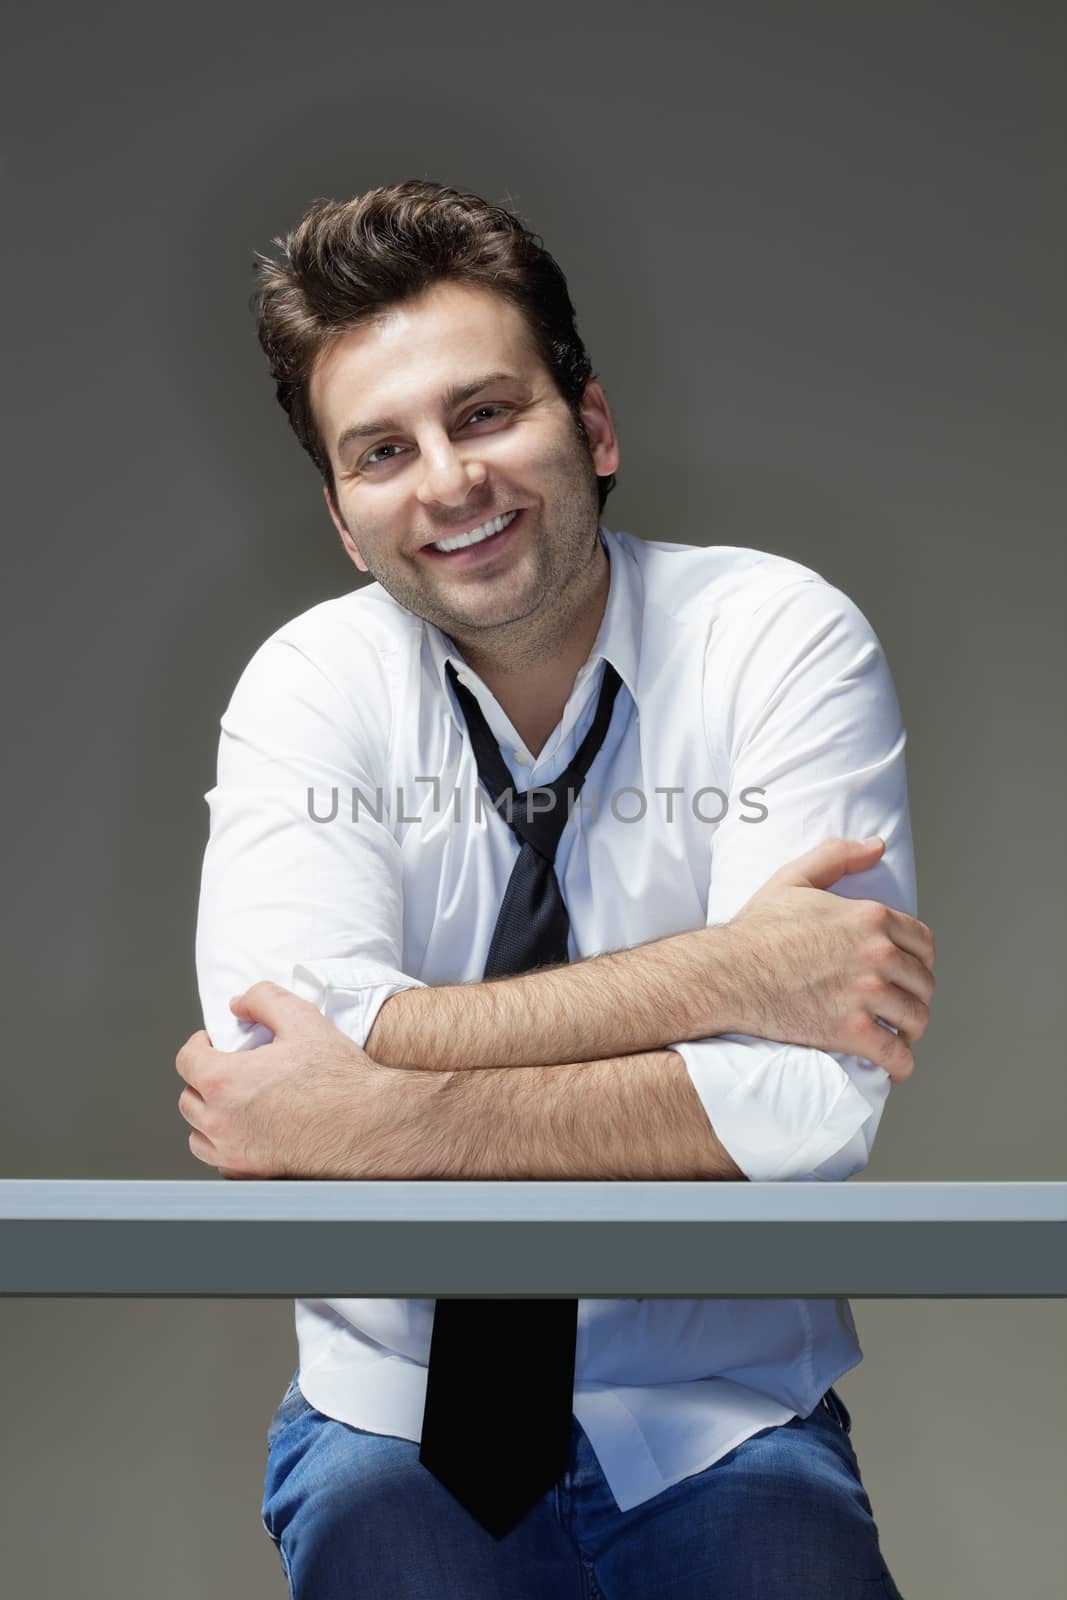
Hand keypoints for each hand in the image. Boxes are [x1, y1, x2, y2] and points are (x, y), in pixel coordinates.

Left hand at [175, 981, 419, 1178]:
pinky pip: (221, 1160)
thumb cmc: (340, 1077)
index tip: (212, 1042)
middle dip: (204, 1079)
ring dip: (209, 1115)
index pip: (186, 1060)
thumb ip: (263, 999)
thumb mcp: (304, 1019)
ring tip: (234, 1101)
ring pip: (198, 1134)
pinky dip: (227, 1144)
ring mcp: (234, 1153)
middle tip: (229, 1068)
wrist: (371, 1124)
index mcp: (225, 1081)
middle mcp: (221, 1121)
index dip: (198, 1045)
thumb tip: (239, 1004)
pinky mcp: (251, 1174)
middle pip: (188, 1098)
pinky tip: (250, 1130)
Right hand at [721, 836, 935, 1081]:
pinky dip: (900, 1064)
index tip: (909, 973)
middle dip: (916, 997)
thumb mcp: (793, 878)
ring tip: (899, 1036)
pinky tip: (893, 1066)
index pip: (923, 943)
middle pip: (923, 983)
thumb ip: (837, 856)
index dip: (920, 961)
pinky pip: (895, 1054)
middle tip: (901, 1007)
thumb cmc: (755, 930)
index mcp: (870, 917)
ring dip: (911, 1031)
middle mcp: (876, 953)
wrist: (726, 973)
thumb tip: (876, 847)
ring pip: (915, 1018)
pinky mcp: (851, 1031)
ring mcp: (866, 994)